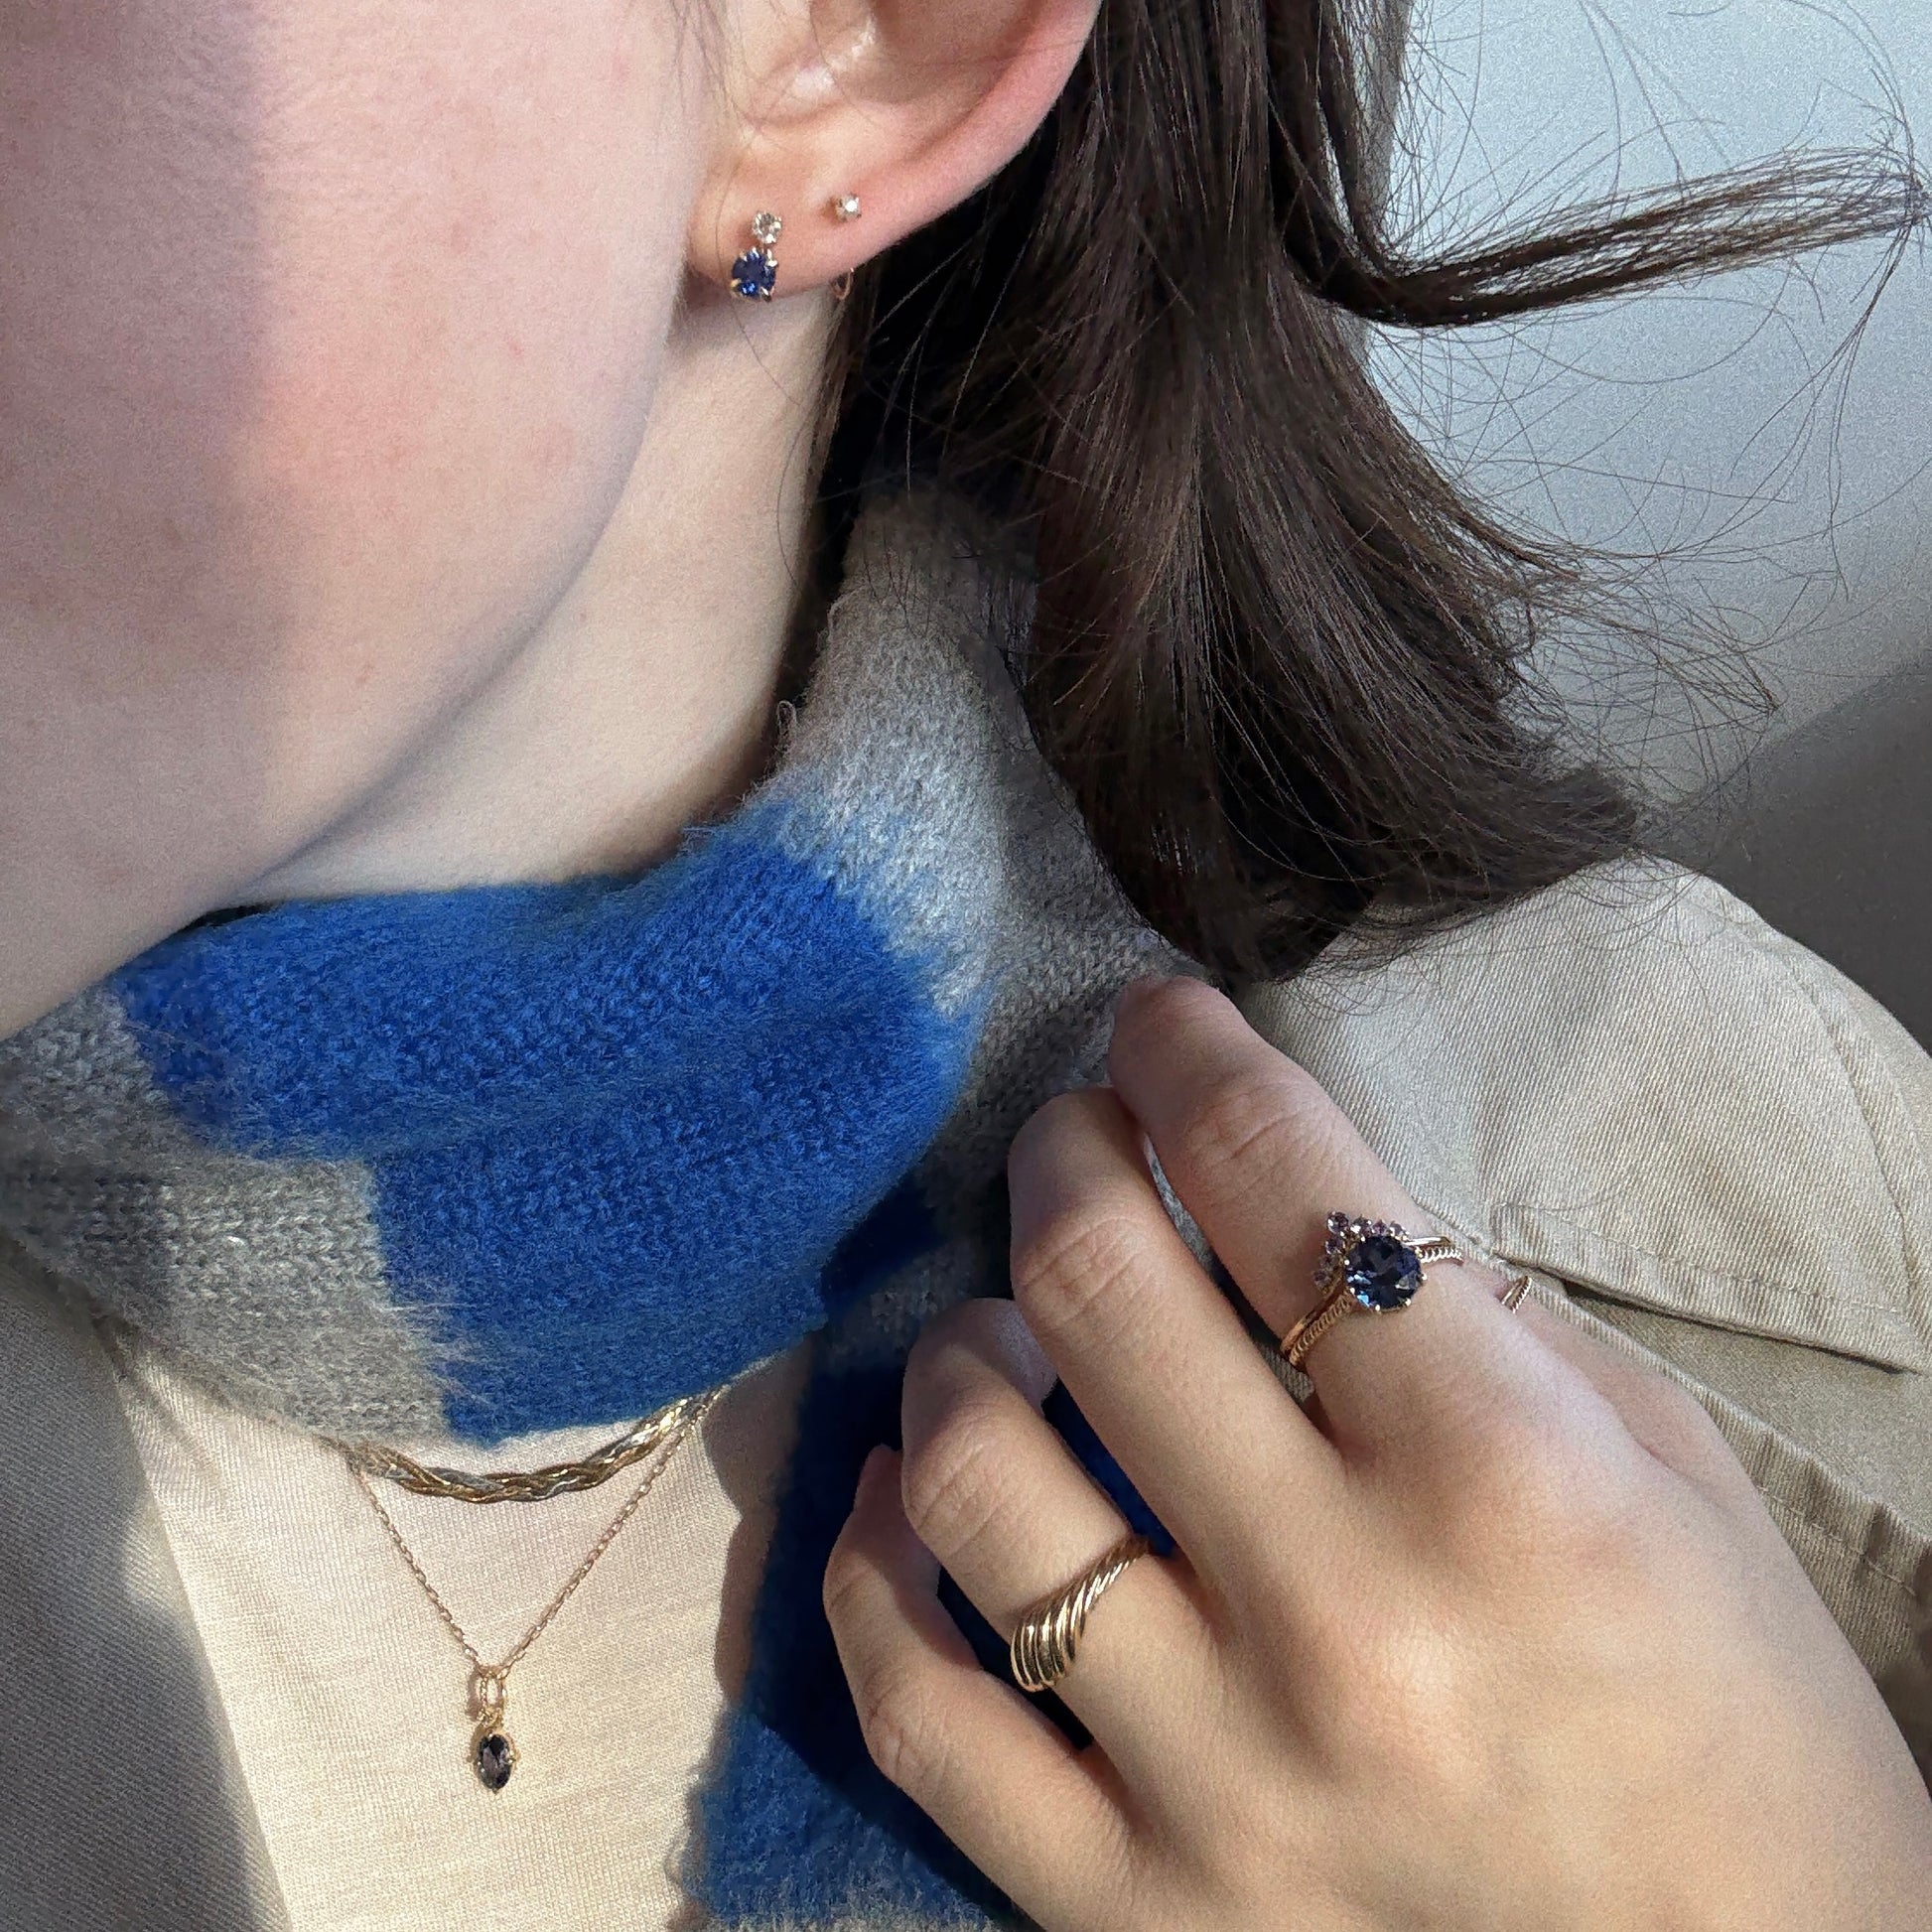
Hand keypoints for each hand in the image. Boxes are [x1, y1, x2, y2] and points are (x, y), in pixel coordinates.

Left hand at [823, 977, 1931, 1929]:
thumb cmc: (1736, 1721)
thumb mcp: (1663, 1468)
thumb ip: (1470, 1316)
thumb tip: (1279, 1196)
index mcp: (1505, 1484)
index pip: (1281, 1185)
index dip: (1191, 1057)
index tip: (1155, 1020)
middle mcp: (1343, 1625)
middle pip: (1100, 1292)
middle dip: (1066, 1155)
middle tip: (1075, 1136)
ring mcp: (1216, 1785)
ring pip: (979, 1486)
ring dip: (958, 1351)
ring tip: (996, 1326)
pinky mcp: (1131, 1916)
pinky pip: (923, 1720)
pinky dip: (878, 1576)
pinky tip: (911, 1496)